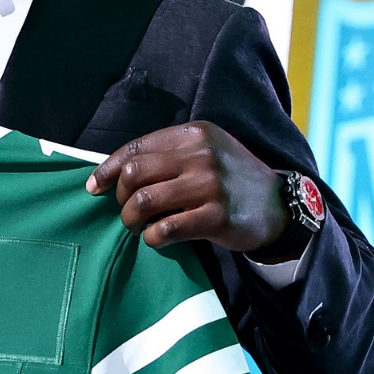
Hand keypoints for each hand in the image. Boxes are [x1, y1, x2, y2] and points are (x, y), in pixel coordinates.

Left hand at [86, 121, 291, 254]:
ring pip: (144, 202)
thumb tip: (116, 171)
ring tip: (137, 227)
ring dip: (131, 220)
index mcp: (194, 133)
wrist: (279, 204)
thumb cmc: (231, 178)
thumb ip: (169, 154)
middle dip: (121, 198)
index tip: (95, 187)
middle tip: (127, 211)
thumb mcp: (206, 150)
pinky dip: (152, 237)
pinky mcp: (216, 217)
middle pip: (134, 175)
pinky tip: (156, 239)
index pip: (136, 148)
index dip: (108, 169)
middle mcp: (201, 154)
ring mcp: (209, 185)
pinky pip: (165, 229)